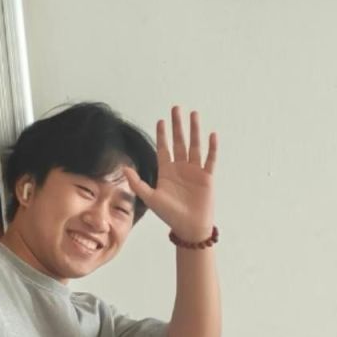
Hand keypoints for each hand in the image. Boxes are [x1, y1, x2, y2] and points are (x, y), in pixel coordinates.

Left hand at [121, 106, 218, 246]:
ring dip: (194, 130)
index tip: (161, 120)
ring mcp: (194, 171)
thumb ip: (137, 183)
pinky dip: (212, 147)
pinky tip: (212, 135)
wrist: (189, 227)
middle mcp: (181, 168)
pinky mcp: (207, 177)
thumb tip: (124, 168)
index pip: (163, 148)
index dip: (162, 134)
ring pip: (194, 145)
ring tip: (194, 114)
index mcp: (167, 172)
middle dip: (177, 125)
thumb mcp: (150, 198)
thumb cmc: (169, 215)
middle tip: (176, 108)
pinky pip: (210, 159)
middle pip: (179, 141)